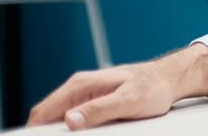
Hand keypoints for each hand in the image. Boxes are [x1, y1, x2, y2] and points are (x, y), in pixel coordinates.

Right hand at [27, 42, 207, 130]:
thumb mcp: (127, 101)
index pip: (43, 111)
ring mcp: (87, 95)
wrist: (170, 78)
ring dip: (67, 132)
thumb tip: (70, 120)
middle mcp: (80, 88)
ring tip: (86, 135)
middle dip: (51, 133)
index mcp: (81, 84)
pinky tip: (92, 133)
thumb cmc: (153, 86)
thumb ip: (98, 110)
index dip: (37, 131)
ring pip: (64, 120)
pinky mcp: (96, 102)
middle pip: (50, 117)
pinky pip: (79, 119)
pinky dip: (80, 130)